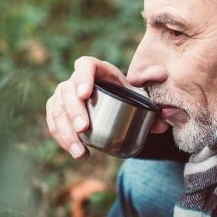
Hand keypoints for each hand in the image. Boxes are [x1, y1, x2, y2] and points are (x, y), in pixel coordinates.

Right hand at [45, 57, 167, 158]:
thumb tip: (163, 122)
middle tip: (83, 129)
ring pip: (57, 109)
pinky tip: (74, 151)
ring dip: (66, 131)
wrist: (116, 106)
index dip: (82, 77)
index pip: (85, 65)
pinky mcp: (58, 110)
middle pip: (68, 90)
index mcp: (98, 70)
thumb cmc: (129, 99)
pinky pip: (53, 122)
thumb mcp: (142, 99)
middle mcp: (76, 80)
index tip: (85, 94)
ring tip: (80, 151)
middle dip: (73, 110)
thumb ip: (154, 108)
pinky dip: (61, 138)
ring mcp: (64, 95)